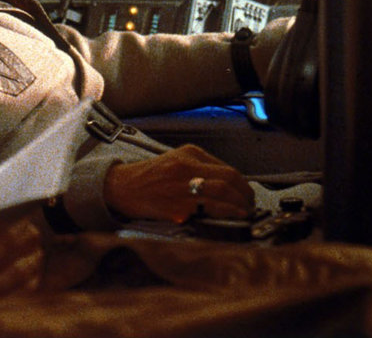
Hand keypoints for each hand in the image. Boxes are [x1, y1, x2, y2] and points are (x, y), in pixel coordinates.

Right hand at [104, 144, 253, 222]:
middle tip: (250, 206)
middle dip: (245, 196)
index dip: (243, 186)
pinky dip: (223, 214)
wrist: (121, 187)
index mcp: (189, 154)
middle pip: (229, 180)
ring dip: (238, 207)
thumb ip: (201, 167)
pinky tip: (229, 218)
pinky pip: (207, 210)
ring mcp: (181, 187)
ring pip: (222, 195)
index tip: (248, 195)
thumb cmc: (149, 177)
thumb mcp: (176, 160)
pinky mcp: (176, 206)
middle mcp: (187, 168)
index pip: (228, 170)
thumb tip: (229, 184)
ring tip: (244, 214)